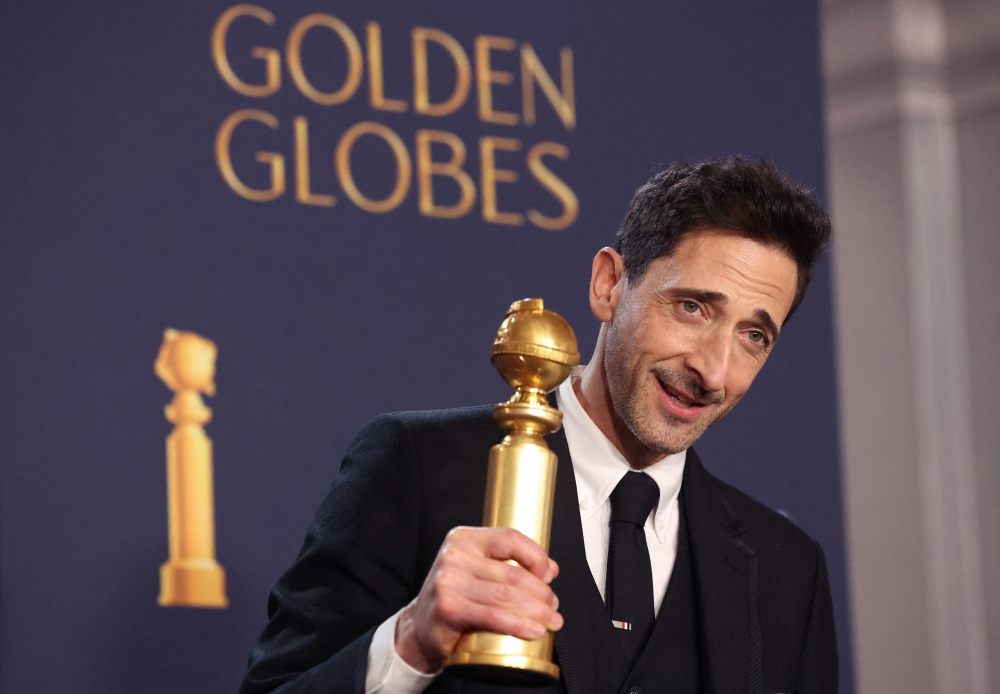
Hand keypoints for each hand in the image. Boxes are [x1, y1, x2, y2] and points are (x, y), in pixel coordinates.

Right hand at [394, 526, 562, 673]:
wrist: (420, 627)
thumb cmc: (455, 597)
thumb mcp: (479, 571)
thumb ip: (511, 564)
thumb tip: (550, 569)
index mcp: (465, 539)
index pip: (510, 538)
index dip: (536, 556)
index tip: (548, 576)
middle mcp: (455, 555)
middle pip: (513, 573)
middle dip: (541, 593)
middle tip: (553, 607)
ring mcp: (449, 581)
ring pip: (507, 596)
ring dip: (536, 611)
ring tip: (550, 621)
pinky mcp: (449, 608)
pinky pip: (494, 617)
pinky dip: (519, 625)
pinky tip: (535, 631)